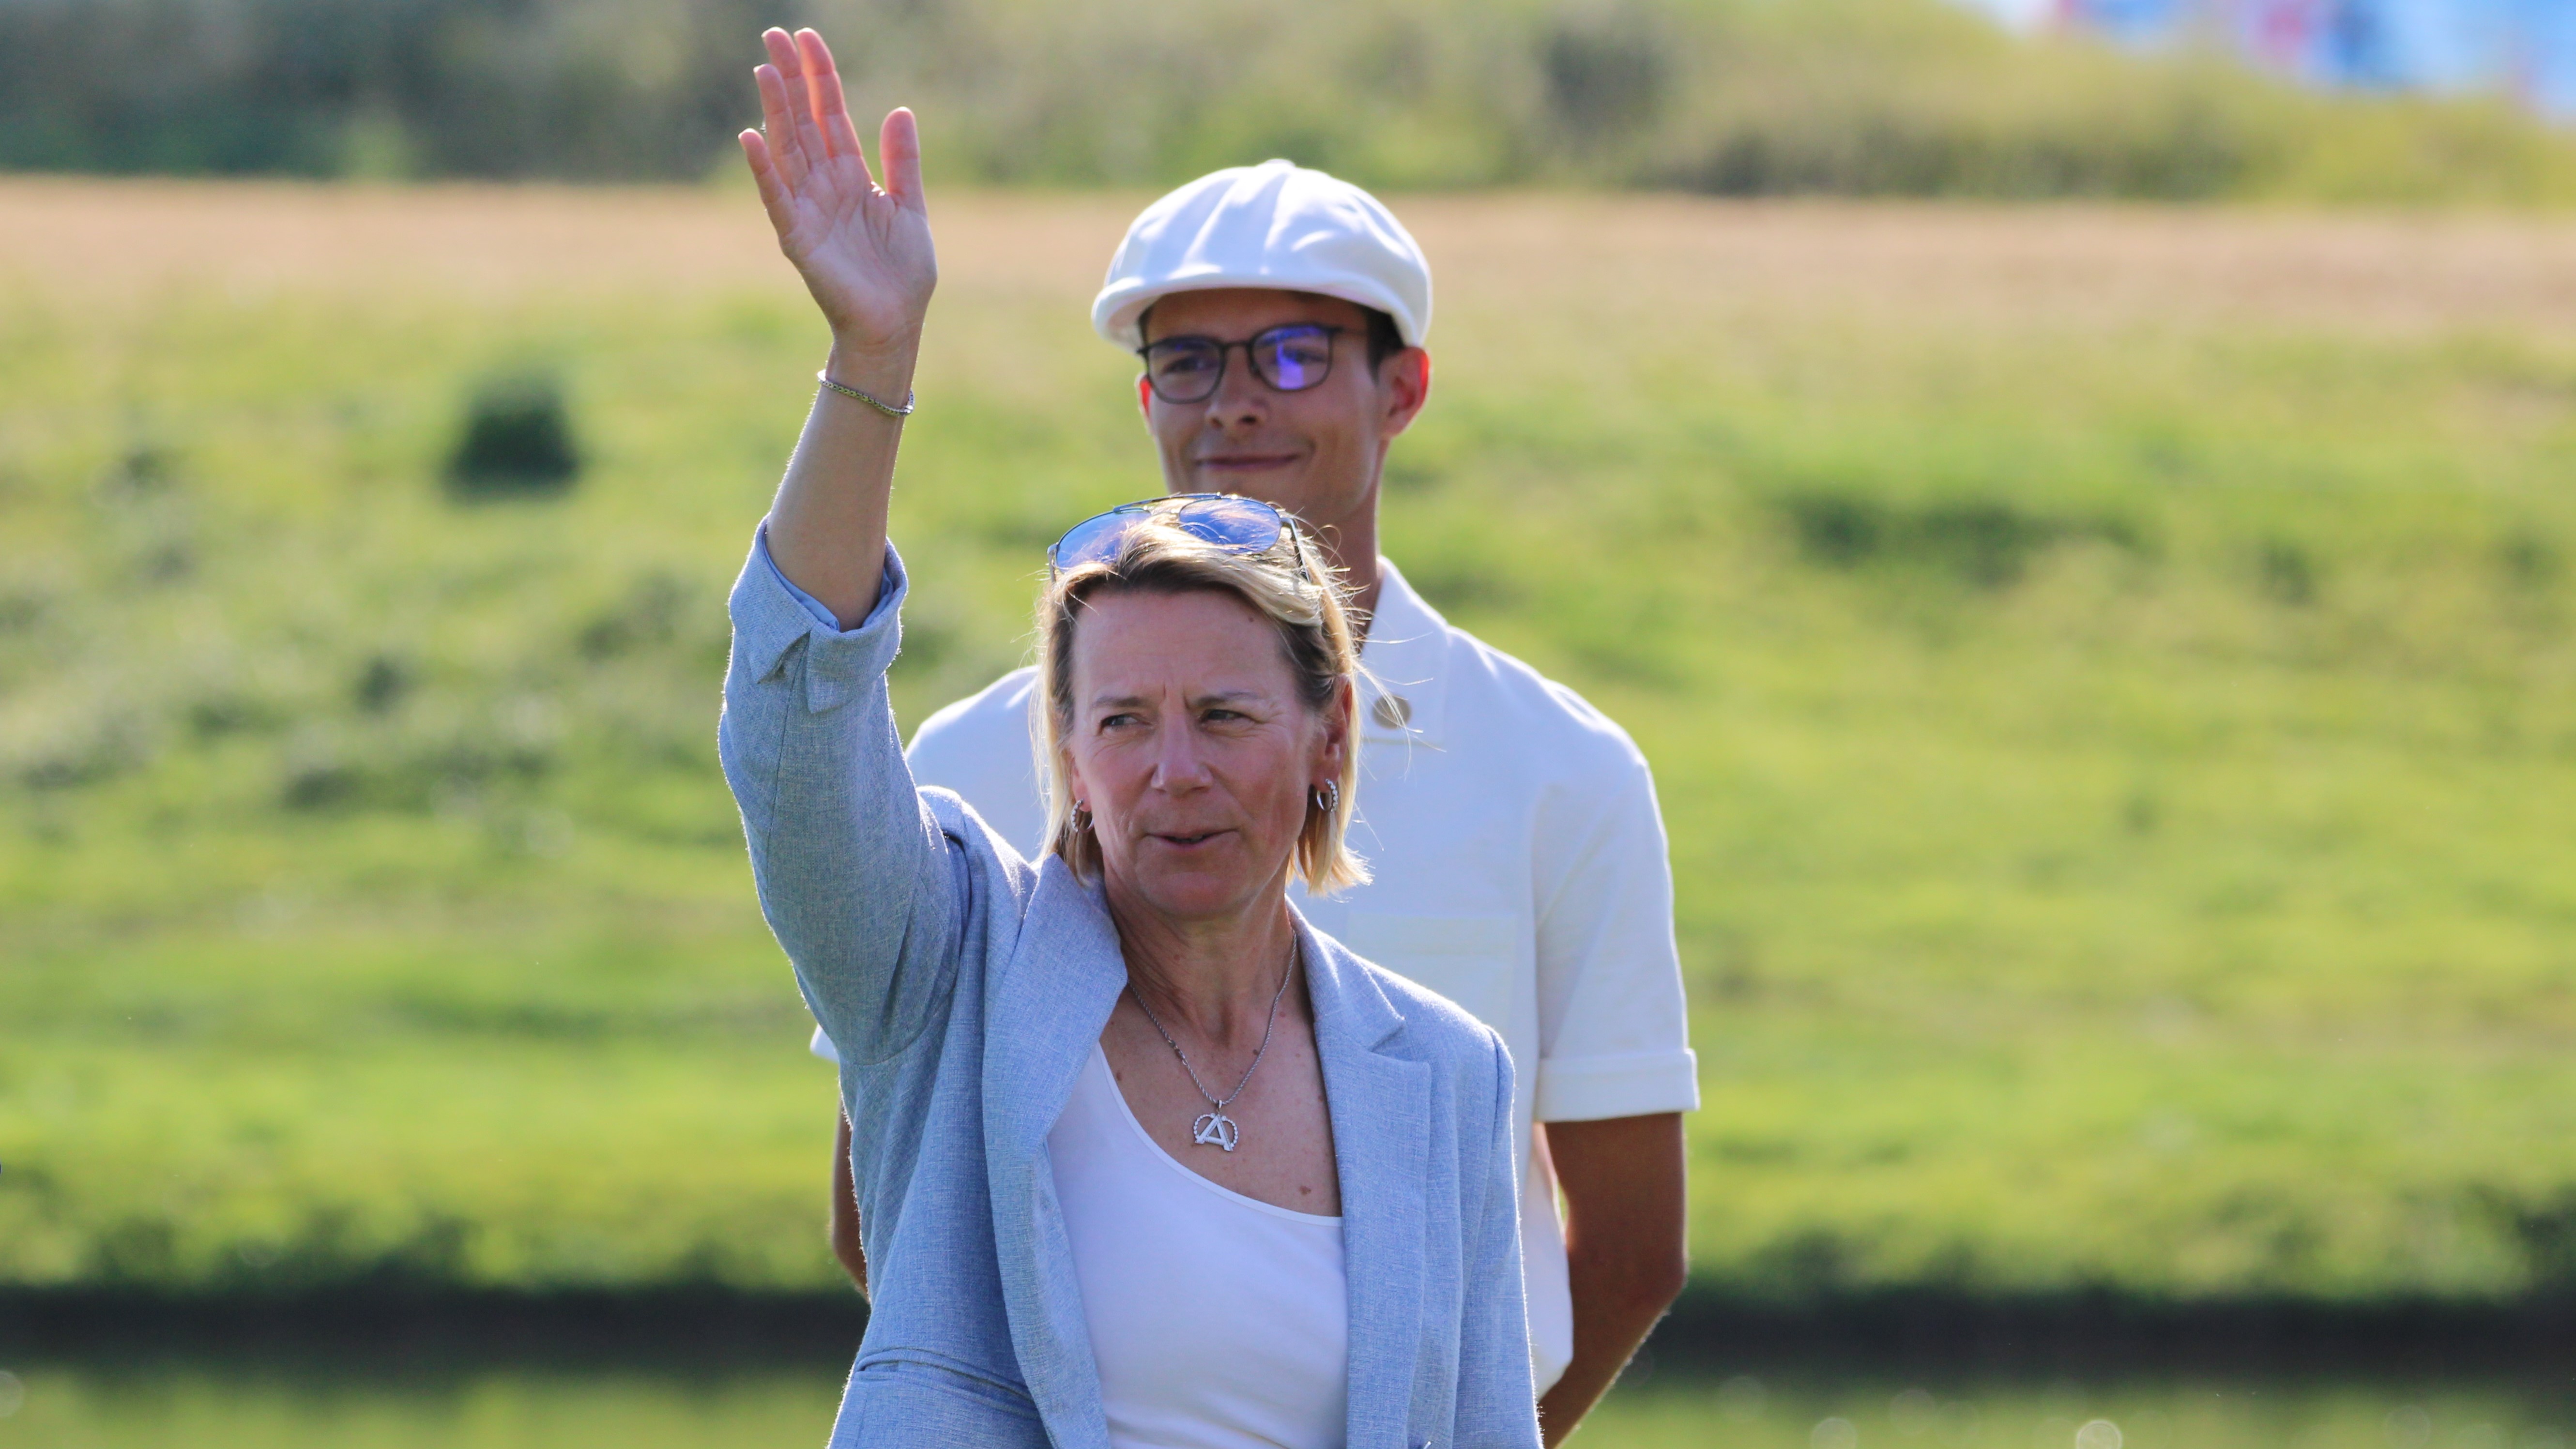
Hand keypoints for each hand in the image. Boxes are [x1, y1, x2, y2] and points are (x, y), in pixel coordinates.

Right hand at [739, 28, 935, 368]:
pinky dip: (764, 168)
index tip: (807, 38)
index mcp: (850, 175)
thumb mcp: (910, 206)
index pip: (831, 114)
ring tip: (763, 69)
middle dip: (789, 79)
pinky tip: (750, 135)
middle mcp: (823, 186)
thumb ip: (901, 160)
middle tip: (773, 34)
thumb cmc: (901, 274)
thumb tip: (900, 109)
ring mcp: (807, 210)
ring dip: (774, 110)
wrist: (895, 324)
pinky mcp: (798, 239)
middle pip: (803, 121)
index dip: (820, 76)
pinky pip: (777, 197)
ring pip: (787, 149)